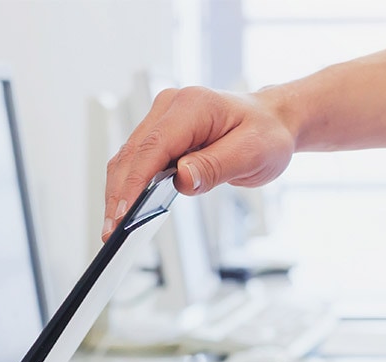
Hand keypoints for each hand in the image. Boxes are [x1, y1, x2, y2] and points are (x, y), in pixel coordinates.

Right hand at [101, 87, 299, 239]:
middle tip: (112, 231)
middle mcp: (171, 107)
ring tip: (115, 226)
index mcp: (193, 106)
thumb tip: (181, 179)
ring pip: (128, 158)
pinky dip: (129, 185)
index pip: (152, 147)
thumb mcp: (253, 153)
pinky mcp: (160, 133)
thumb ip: (216, 166)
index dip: (134, 182)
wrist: (273, 121)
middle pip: (131, 154)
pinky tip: (126, 208)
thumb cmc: (267, 133)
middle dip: (118, 194)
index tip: (123, 213)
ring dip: (119, 192)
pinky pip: (137, 160)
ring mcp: (162, 118)